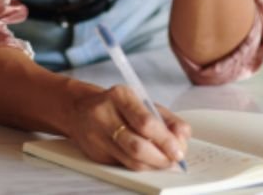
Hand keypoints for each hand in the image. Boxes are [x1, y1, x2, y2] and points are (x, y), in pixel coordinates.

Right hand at [64, 85, 190, 170]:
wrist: (79, 109)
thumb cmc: (117, 105)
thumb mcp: (142, 102)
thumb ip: (166, 119)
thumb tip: (183, 136)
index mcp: (120, 96)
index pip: (146, 122)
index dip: (165, 140)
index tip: (179, 150)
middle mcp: (105, 115)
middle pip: (137, 146)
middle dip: (161, 157)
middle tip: (175, 159)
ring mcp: (97, 136)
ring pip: (131, 161)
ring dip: (154, 165)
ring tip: (166, 161)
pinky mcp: (96, 154)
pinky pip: (125, 165)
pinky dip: (142, 166)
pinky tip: (150, 162)